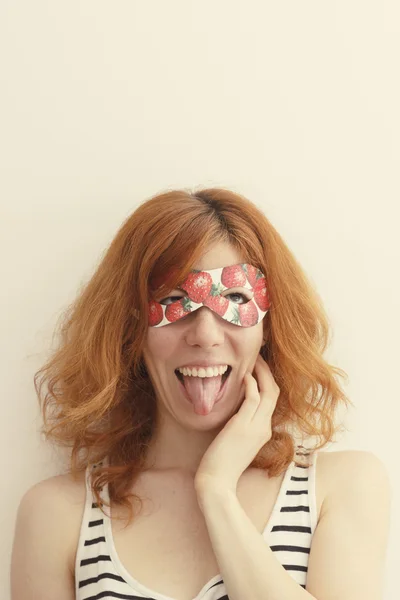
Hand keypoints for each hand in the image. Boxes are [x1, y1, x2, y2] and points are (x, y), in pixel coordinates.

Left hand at [194, 354, 279, 495]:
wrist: (217, 482)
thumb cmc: (221, 462)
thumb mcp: (235, 438)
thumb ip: (240, 421)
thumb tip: (235, 404)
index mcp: (263, 430)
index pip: (272, 399)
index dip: (267, 380)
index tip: (258, 366)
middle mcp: (264, 427)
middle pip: (275, 392)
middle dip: (268, 371)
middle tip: (258, 357)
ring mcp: (256, 427)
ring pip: (269, 392)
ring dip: (262, 372)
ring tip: (254, 359)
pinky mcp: (243, 426)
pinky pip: (254, 398)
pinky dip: (252, 383)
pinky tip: (244, 375)